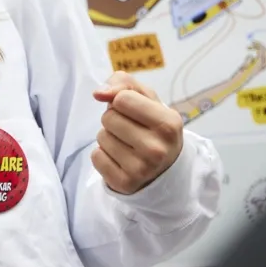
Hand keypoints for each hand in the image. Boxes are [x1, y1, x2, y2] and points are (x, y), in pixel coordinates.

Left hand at [91, 71, 183, 194]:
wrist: (163, 168)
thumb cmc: (151, 125)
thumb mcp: (146, 98)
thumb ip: (123, 83)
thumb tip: (98, 93)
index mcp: (169, 123)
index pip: (123, 98)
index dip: (121, 101)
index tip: (133, 111)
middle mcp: (158, 149)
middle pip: (109, 118)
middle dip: (114, 119)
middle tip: (130, 130)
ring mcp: (142, 169)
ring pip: (101, 137)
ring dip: (109, 137)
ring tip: (127, 144)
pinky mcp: (124, 183)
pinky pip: (96, 157)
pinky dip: (103, 155)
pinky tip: (120, 159)